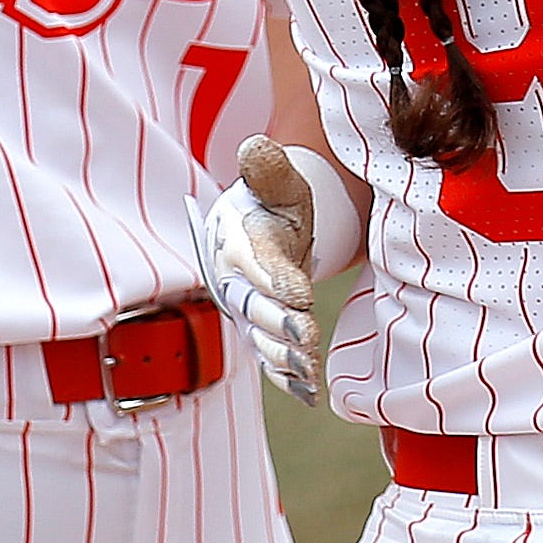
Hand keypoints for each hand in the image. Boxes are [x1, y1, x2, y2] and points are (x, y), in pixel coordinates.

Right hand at [193, 138, 336, 403]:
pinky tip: (308, 395)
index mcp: (235, 242)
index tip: (300, 294)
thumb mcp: (278, 178)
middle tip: (305, 336)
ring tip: (309, 369)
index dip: (275, 280)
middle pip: (252, 307)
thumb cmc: (275, 200)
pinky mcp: (260, 331)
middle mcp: (233, 281)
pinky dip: (287, 378)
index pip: (253, 264)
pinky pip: (269, 358)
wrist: (266, 225)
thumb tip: (255, 147)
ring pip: (260, 338)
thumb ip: (269, 168)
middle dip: (277, 325)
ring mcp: (245, 310)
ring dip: (283, 357)